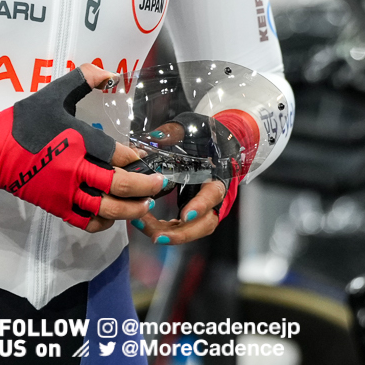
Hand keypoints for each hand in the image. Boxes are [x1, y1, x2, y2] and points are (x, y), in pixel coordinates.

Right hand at [0, 62, 164, 229]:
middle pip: (119, 184)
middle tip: (158, 185)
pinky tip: (113, 217)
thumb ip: (83, 78)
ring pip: (106, 208)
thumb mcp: (53, 93)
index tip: (145, 158)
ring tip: (145, 205)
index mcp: (77, 139)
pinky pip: (86, 221)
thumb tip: (111, 73)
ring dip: (130, 209)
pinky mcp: (56, 206)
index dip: (135, 158)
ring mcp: (65, 191)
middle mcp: (74, 168)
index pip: (116, 154)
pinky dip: (103, 223)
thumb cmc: (24, 120)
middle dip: (145, 187)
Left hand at [135, 105, 257, 242]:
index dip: (200, 206)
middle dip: (182, 233)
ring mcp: (207, 207)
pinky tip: (147, 226)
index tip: (184, 215)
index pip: (212, 194)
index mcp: (216, 175)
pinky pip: (184, 228)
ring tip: (149, 233)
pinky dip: (167, 231)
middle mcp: (214, 196)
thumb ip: (173, 133)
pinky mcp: (194, 212)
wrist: (216, 143)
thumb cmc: (203, 137)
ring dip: (172, 235)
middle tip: (158, 235)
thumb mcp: (189, 129)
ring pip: (195, 230)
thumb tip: (155, 138)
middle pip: (206, 223)